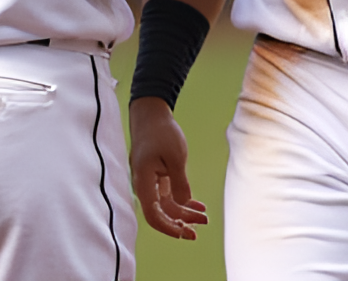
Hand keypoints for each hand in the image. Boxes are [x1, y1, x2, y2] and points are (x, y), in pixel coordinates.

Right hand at [129, 97, 208, 239]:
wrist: (152, 114)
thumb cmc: (162, 132)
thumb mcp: (175, 156)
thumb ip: (179, 183)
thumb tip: (183, 204)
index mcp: (144, 181)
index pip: (153, 215)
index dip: (168, 228)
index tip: (184, 233)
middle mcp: (144, 185)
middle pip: (160, 213)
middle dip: (179, 224)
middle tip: (199, 231)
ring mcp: (150, 181)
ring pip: (166, 205)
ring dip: (184, 213)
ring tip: (204, 218)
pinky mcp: (156, 176)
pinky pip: (169, 194)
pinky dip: (183, 201)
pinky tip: (197, 205)